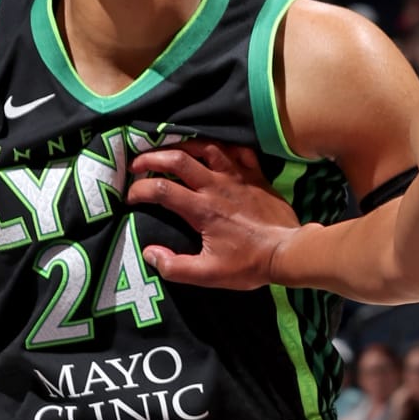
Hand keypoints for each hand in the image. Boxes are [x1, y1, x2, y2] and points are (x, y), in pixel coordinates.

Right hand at [128, 141, 296, 289]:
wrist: (288, 252)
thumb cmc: (249, 264)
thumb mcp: (209, 274)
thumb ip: (175, 267)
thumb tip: (150, 253)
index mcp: (201, 209)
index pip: (161, 190)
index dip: (139, 190)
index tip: (130, 196)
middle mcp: (215, 185)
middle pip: (177, 159)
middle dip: (151, 157)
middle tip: (137, 164)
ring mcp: (236, 175)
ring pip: (205, 146)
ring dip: (182, 144)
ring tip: (169, 150)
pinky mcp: (254, 173)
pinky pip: (236, 149)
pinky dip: (221, 145)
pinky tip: (212, 149)